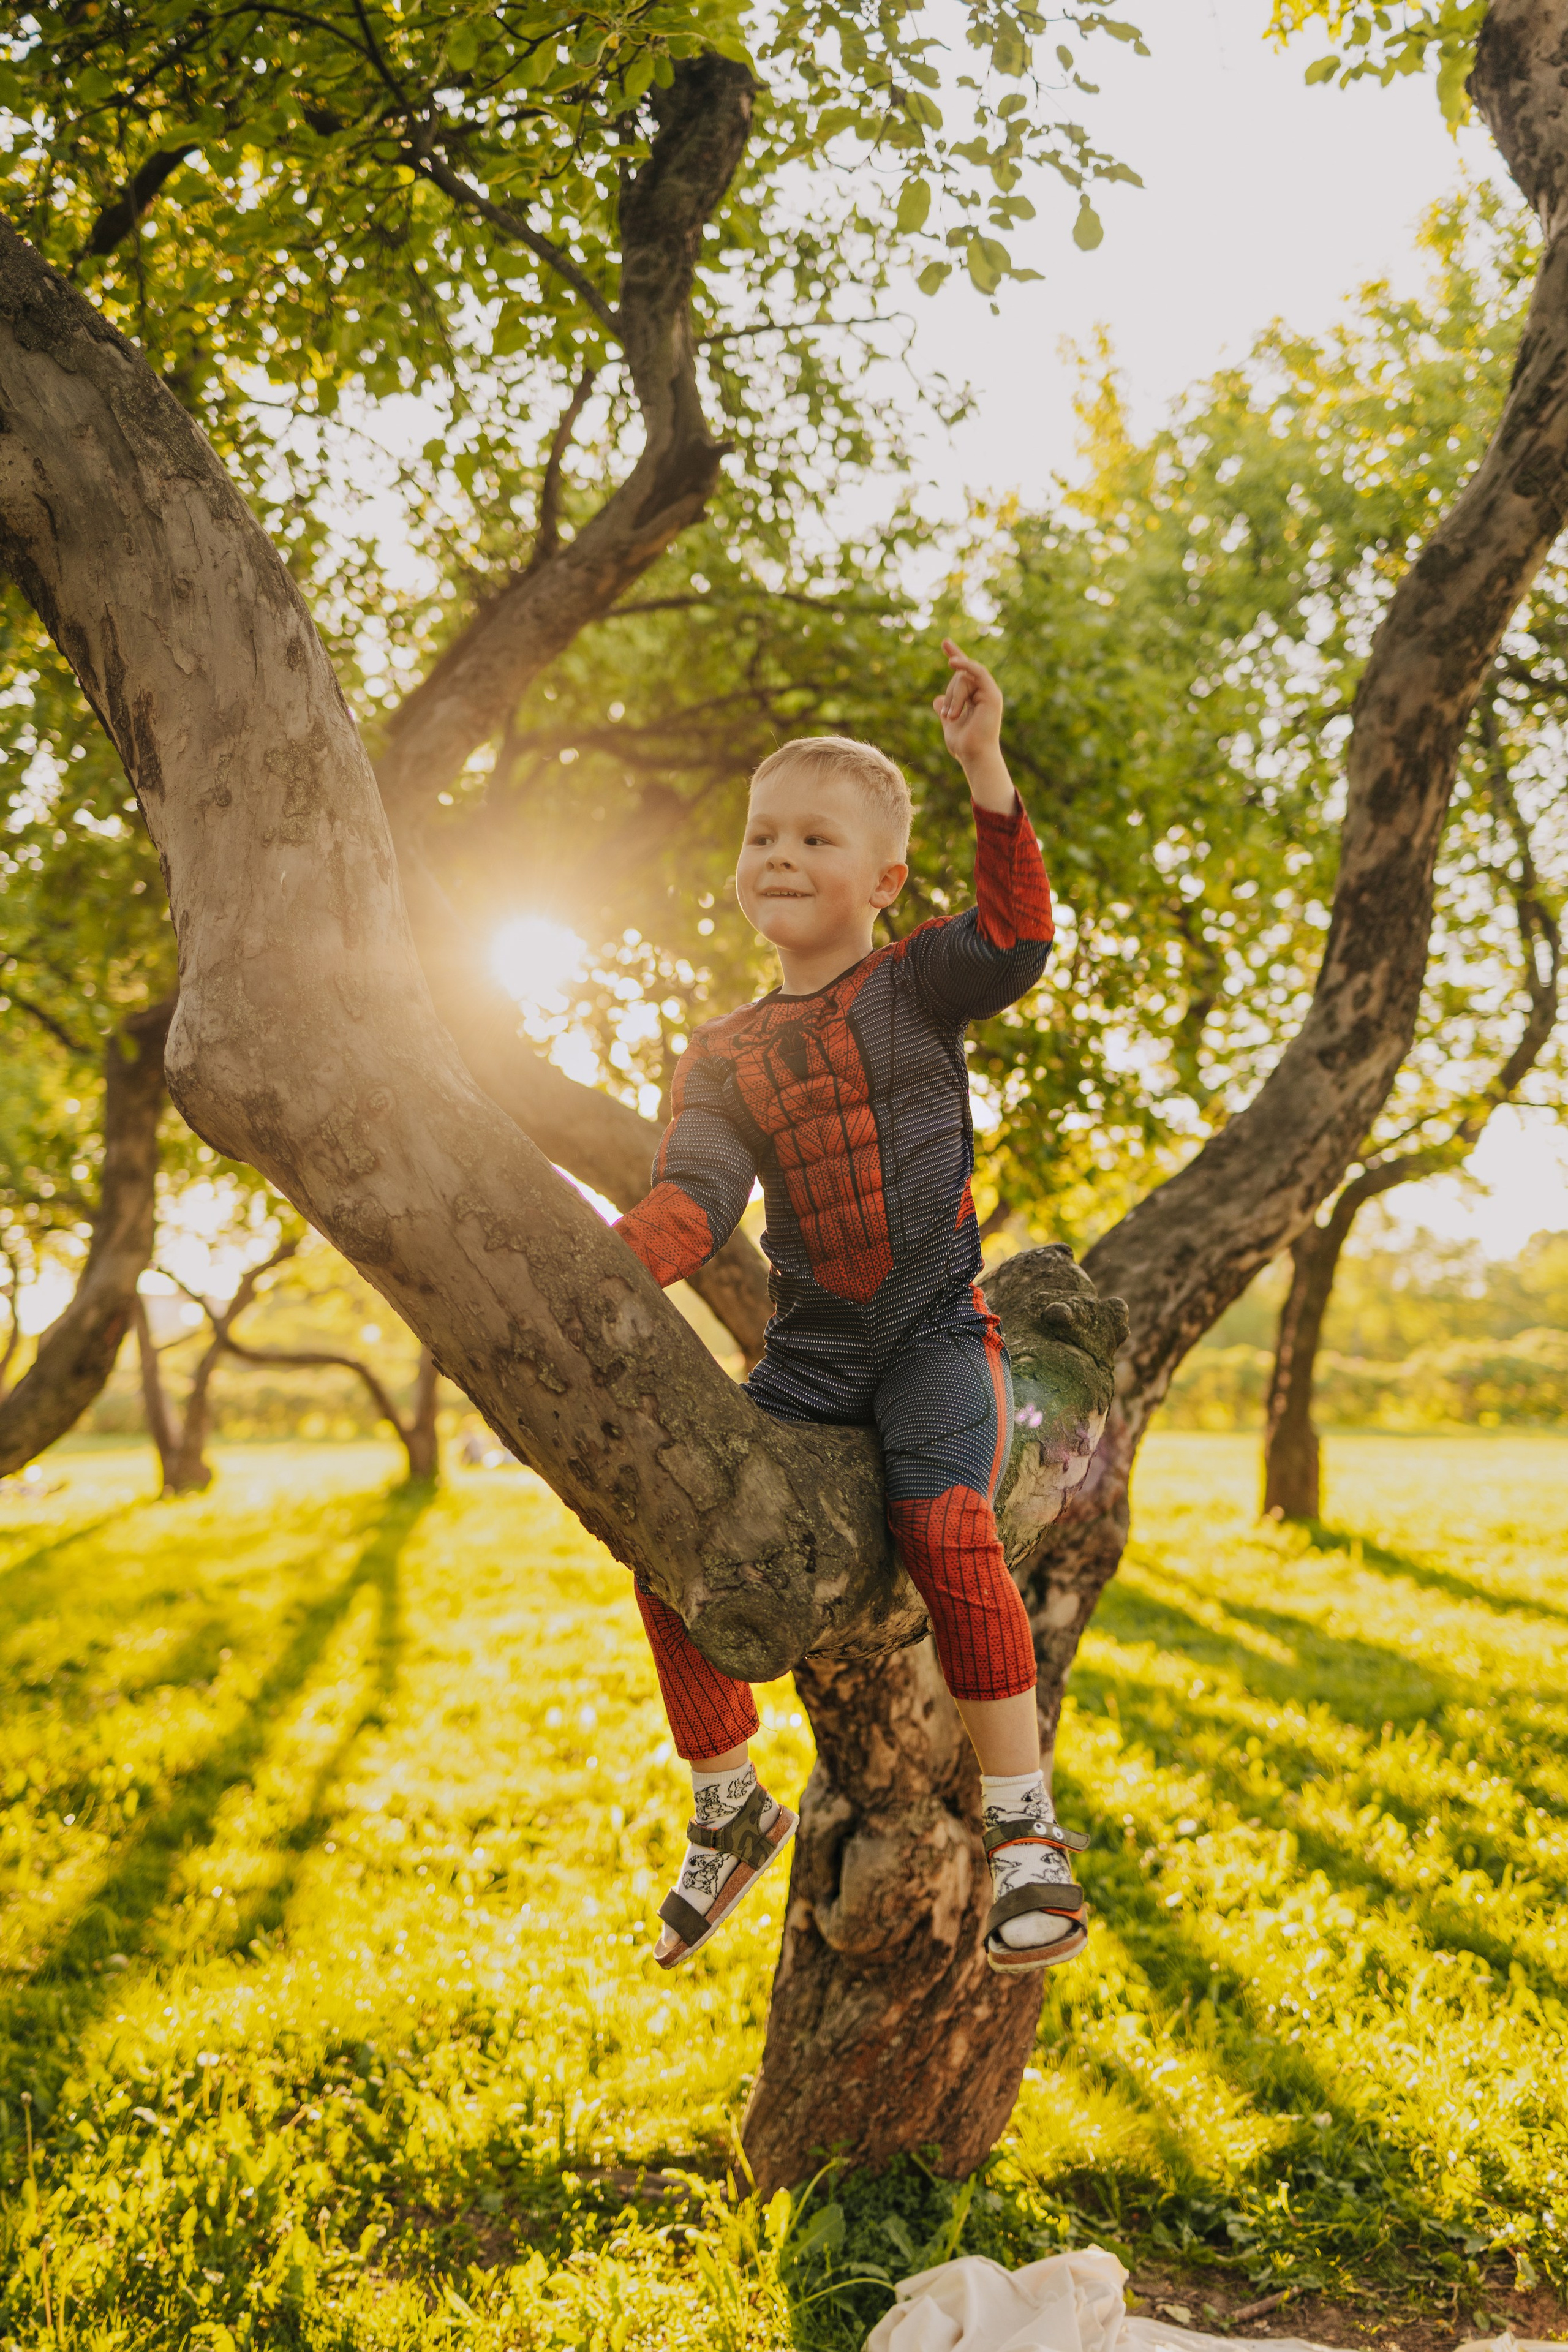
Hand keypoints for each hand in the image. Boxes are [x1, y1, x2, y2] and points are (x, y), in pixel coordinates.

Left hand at [933, 639, 1012, 809]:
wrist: (975, 756)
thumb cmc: (964, 745)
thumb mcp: (949, 724)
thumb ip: (945, 710)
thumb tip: (937, 700)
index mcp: (976, 698)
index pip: (965, 672)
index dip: (956, 655)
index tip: (945, 642)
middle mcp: (985, 692)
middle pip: (960, 676)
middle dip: (950, 693)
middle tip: (949, 716)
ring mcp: (990, 692)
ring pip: (963, 677)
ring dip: (954, 696)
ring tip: (953, 717)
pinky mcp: (992, 694)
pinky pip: (976, 672)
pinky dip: (964, 665)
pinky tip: (952, 661)